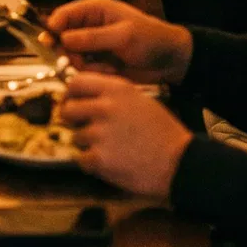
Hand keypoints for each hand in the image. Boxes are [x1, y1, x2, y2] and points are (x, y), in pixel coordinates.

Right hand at [49, 0, 193, 83]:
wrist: (168, 61)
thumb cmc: (149, 39)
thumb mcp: (122, 35)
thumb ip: (92, 37)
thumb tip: (61, 37)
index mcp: (93, 9)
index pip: (62, 15)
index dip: (52, 28)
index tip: (49, 44)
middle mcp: (88, 25)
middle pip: (61, 38)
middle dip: (70, 53)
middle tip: (84, 62)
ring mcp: (92, 45)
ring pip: (70, 57)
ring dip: (85, 65)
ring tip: (107, 68)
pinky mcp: (96, 63)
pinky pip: (83, 70)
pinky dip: (94, 73)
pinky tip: (111, 72)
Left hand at [58, 73, 190, 196]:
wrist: (178, 163)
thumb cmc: (163, 131)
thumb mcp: (140, 100)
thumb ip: (113, 96)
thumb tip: (88, 98)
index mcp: (115, 90)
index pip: (76, 82)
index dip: (71, 94)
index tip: (73, 103)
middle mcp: (104, 107)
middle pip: (68, 109)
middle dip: (73, 121)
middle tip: (84, 128)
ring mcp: (99, 133)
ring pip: (75, 136)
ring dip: (86, 144)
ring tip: (107, 148)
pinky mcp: (98, 158)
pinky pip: (81, 159)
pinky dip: (91, 163)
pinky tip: (108, 163)